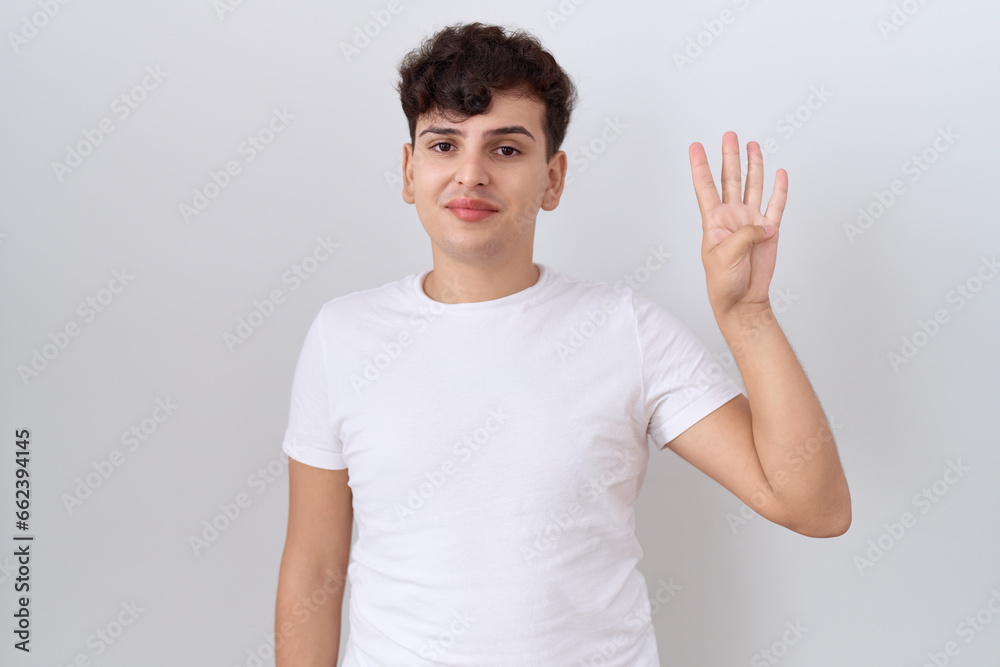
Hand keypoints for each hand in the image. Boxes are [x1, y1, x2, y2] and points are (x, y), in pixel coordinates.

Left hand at [688, 131, 786, 319]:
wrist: (743, 300)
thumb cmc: (724, 283)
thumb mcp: (725, 256)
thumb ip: (744, 234)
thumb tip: (765, 223)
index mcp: (714, 222)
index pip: (705, 188)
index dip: (700, 167)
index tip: (695, 146)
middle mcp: (732, 217)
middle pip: (731, 180)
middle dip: (730, 156)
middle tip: (729, 135)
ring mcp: (751, 222)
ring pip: (753, 186)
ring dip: (753, 166)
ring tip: (752, 145)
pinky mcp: (769, 231)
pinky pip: (776, 205)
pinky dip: (780, 189)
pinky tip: (780, 173)